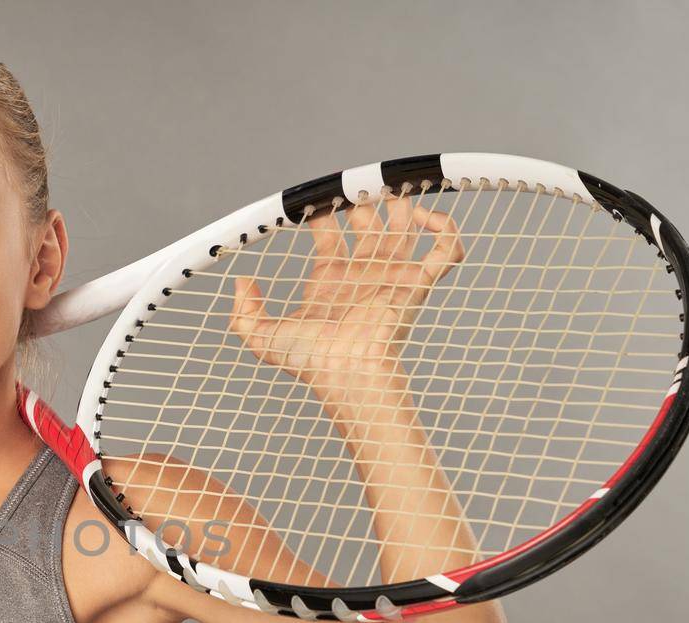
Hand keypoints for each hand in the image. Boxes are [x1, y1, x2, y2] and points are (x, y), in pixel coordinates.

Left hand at [228, 197, 463, 414]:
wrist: (346, 373)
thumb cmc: (310, 360)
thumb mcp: (262, 336)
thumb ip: (244, 313)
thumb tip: (241, 282)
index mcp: (330, 279)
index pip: (329, 233)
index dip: (320, 213)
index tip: (310, 201)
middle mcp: (363, 272)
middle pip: (368, 222)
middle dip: (361, 199)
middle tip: (352, 185)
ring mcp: (392, 276)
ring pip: (405, 225)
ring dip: (402, 202)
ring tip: (390, 184)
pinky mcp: (418, 283)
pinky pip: (446, 249)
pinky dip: (445, 227)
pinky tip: (424, 217)